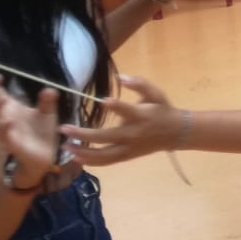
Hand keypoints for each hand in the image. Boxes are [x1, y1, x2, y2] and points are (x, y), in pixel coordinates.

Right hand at [0, 59, 62, 185]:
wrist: (44, 156)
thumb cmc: (40, 132)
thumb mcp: (47, 113)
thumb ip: (47, 101)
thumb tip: (49, 89)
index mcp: (9, 106)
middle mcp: (3, 116)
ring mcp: (5, 130)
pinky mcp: (12, 143)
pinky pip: (5, 135)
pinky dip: (5, 128)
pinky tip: (8, 121)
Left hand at [62, 76, 181, 165]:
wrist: (177, 133)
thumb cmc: (163, 110)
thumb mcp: (156, 93)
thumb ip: (140, 84)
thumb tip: (121, 78)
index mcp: (140, 116)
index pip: (128, 111)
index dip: (117, 106)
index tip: (104, 101)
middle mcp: (133, 134)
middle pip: (106, 137)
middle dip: (83, 134)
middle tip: (64, 129)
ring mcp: (129, 148)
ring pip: (104, 155)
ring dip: (83, 152)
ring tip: (65, 146)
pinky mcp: (127, 156)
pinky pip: (107, 162)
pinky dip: (91, 162)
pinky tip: (76, 158)